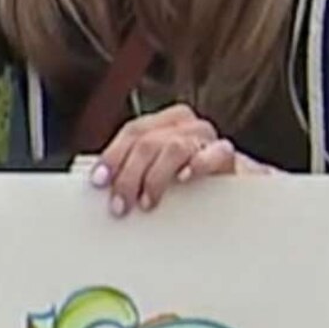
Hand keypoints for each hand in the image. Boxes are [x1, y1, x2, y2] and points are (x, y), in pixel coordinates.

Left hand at [89, 105, 249, 216]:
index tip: (99, 181)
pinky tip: (185, 177)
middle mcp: (184, 124)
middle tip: (120, 205)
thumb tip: (100, 183)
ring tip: (148, 202)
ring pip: (173, 147)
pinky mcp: (226, 154)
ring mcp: (206, 137)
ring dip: (155, 177)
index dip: (113, 156)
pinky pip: (214, 153)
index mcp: (163, 122)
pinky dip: (198, 164)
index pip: (133, 132)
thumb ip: (132, 168)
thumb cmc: (183, 181)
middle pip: (147, 142)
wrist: (228, 190)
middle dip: (129, 176)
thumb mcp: (154, 170)